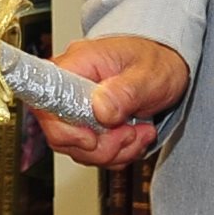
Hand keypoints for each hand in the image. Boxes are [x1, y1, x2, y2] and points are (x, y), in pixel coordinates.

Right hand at [33, 35, 189, 167]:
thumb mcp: (149, 73)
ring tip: (139, 133)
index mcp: (77, 64)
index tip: (91, 137)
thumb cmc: (156, 60)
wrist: (167, 65)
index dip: (63, 128)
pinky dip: (116, 153)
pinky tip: (134, 138)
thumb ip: (125, 90)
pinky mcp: (88, 124)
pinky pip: (91, 151)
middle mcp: (71, 86)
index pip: (46, 99)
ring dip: (113, 151)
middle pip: (60, 133)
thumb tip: (100, 108)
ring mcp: (78, 107)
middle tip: (129, 134)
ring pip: (78, 148)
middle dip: (99, 146)